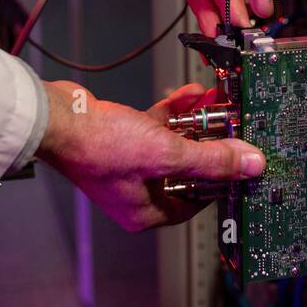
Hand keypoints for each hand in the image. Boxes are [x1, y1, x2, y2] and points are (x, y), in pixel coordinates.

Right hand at [36, 80, 265, 231]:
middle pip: (189, 171)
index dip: (223, 181)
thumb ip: (211, 160)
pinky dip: (175, 112)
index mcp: (146, 212)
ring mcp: (130, 164)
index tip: (242, 162)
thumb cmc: (98, 147)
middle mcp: (138, 192)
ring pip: (175, 145)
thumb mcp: (165, 154)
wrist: (58, 117)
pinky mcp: (124, 138)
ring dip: (197, 124)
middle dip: (213, 145)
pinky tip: (191, 94)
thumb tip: (249, 165)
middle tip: (235, 127)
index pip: (197, 201)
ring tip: (219, 104)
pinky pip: (158, 128)